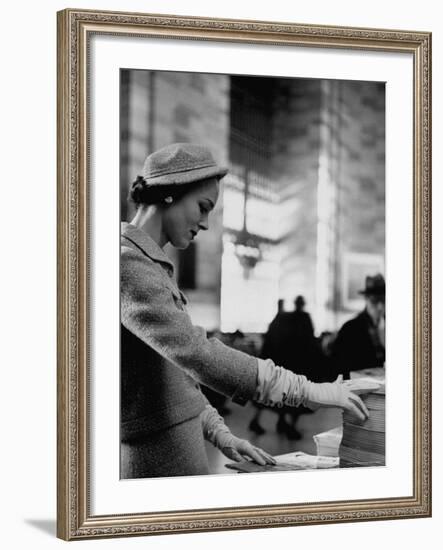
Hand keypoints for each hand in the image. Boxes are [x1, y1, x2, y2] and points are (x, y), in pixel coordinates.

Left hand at [221, 436, 275, 465]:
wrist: (224, 438)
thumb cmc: (226, 446)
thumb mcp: (231, 454)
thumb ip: (239, 458)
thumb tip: (246, 464)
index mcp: (244, 446)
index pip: (253, 453)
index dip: (258, 459)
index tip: (264, 464)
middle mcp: (248, 445)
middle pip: (259, 452)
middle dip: (267, 457)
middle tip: (273, 463)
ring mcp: (249, 445)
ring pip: (260, 451)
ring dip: (267, 456)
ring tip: (274, 461)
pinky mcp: (249, 447)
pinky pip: (258, 451)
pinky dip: (264, 455)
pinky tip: (267, 458)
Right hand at [254, 359, 369, 422]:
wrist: (302, 391)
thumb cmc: (303, 393)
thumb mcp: (309, 395)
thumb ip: (310, 396)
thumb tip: (300, 397)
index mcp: (331, 386)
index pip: (343, 384)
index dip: (349, 386)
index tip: (355, 385)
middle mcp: (337, 387)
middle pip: (355, 388)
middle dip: (365, 389)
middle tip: (374, 389)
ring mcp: (339, 392)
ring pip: (357, 399)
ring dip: (363, 408)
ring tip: (367, 416)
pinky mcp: (340, 399)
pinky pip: (353, 407)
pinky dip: (359, 413)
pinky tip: (362, 419)